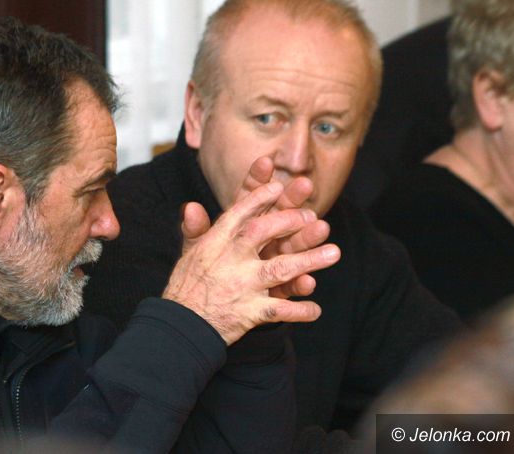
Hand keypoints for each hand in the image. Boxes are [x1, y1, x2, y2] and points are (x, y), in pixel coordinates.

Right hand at [163, 181, 338, 344]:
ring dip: (309, 261)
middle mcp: (229, 260)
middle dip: (289, 222)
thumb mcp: (189, 254)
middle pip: (261, 233)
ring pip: (280, 269)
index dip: (258, 197)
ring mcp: (242, 286)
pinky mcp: (250, 313)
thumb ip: (195, 229)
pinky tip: (316, 308)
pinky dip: (300, 310)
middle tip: (311, 217)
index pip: (238, 213)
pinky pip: (281, 310)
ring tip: (334, 252)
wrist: (180, 328)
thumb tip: (191, 205)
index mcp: (215, 243)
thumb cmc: (187, 287)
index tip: (277, 186)